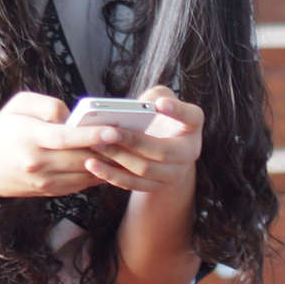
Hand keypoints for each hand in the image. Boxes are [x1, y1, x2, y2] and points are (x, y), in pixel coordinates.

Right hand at [0, 92, 130, 200]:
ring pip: (84, 174)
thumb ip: (47, 105)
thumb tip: (73, 116)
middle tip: (133, 140)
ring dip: (108, 165)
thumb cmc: (4, 130)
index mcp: (30, 137)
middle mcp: (38, 162)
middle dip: (109, 150)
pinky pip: (81, 184)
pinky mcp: (51, 191)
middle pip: (81, 158)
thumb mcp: (18, 105)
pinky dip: (97, 175)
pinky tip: (111, 164)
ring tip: (128, 152)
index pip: (66, 137)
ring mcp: (45, 180)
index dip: (92, 135)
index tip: (115, 130)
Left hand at [79, 86, 203, 201]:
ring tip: (96, 146)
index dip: (177, 111)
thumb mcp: (161, 99)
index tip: (160, 104)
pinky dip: (111, 175)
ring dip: (118, 158)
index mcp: (192, 126)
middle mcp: (189, 152)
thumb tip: (139, 106)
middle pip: (162, 151)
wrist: (164, 150)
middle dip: (133, 141)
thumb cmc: (159, 117)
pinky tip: (92, 164)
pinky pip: (133, 184)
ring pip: (145, 170)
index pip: (191, 117)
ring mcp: (174, 174)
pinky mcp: (155, 187)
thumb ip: (154, 96)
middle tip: (108, 131)